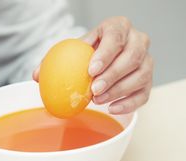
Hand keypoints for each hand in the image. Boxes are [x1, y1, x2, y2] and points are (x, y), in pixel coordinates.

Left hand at [33, 17, 152, 113]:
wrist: (102, 59)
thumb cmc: (86, 54)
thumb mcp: (71, 51)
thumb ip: (53, 61)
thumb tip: (36, 76)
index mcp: (118, 27)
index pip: (116, 36)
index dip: (105, 53)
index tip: (90, 70)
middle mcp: (138, 41)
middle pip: (133, 56)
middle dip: (113, 74)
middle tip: (94, 89)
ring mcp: (146, 61)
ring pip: (141, 75)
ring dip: (119, 90)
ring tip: (98, 100)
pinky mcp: (148, 81)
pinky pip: (144, 93)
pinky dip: (129, 103)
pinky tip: (112, 109)